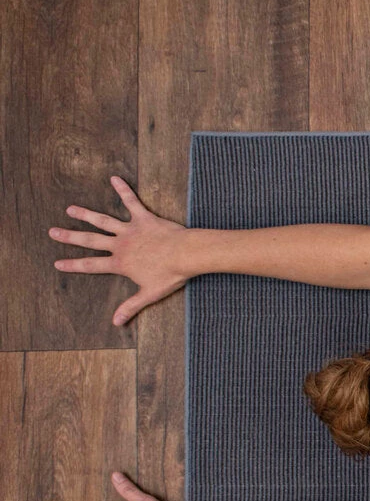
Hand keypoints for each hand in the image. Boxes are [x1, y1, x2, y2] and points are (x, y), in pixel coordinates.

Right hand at [49, 176, 187, 325]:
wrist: (186, 255)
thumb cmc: (170, 275)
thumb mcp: (149, 294)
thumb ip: (131, 306)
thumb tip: (116, 322)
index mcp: (120, 263)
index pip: (92, 265)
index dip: (73, 265)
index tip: (58, 263)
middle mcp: (121, 245)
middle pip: (90, 240)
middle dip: (70, 237)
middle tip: (53, 232)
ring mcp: (131, 230)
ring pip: (103, 220)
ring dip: (86, 214)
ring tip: (71, 209)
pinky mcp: (144, 218)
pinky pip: (131, 202)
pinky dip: (123, 190)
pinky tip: (114, 178)